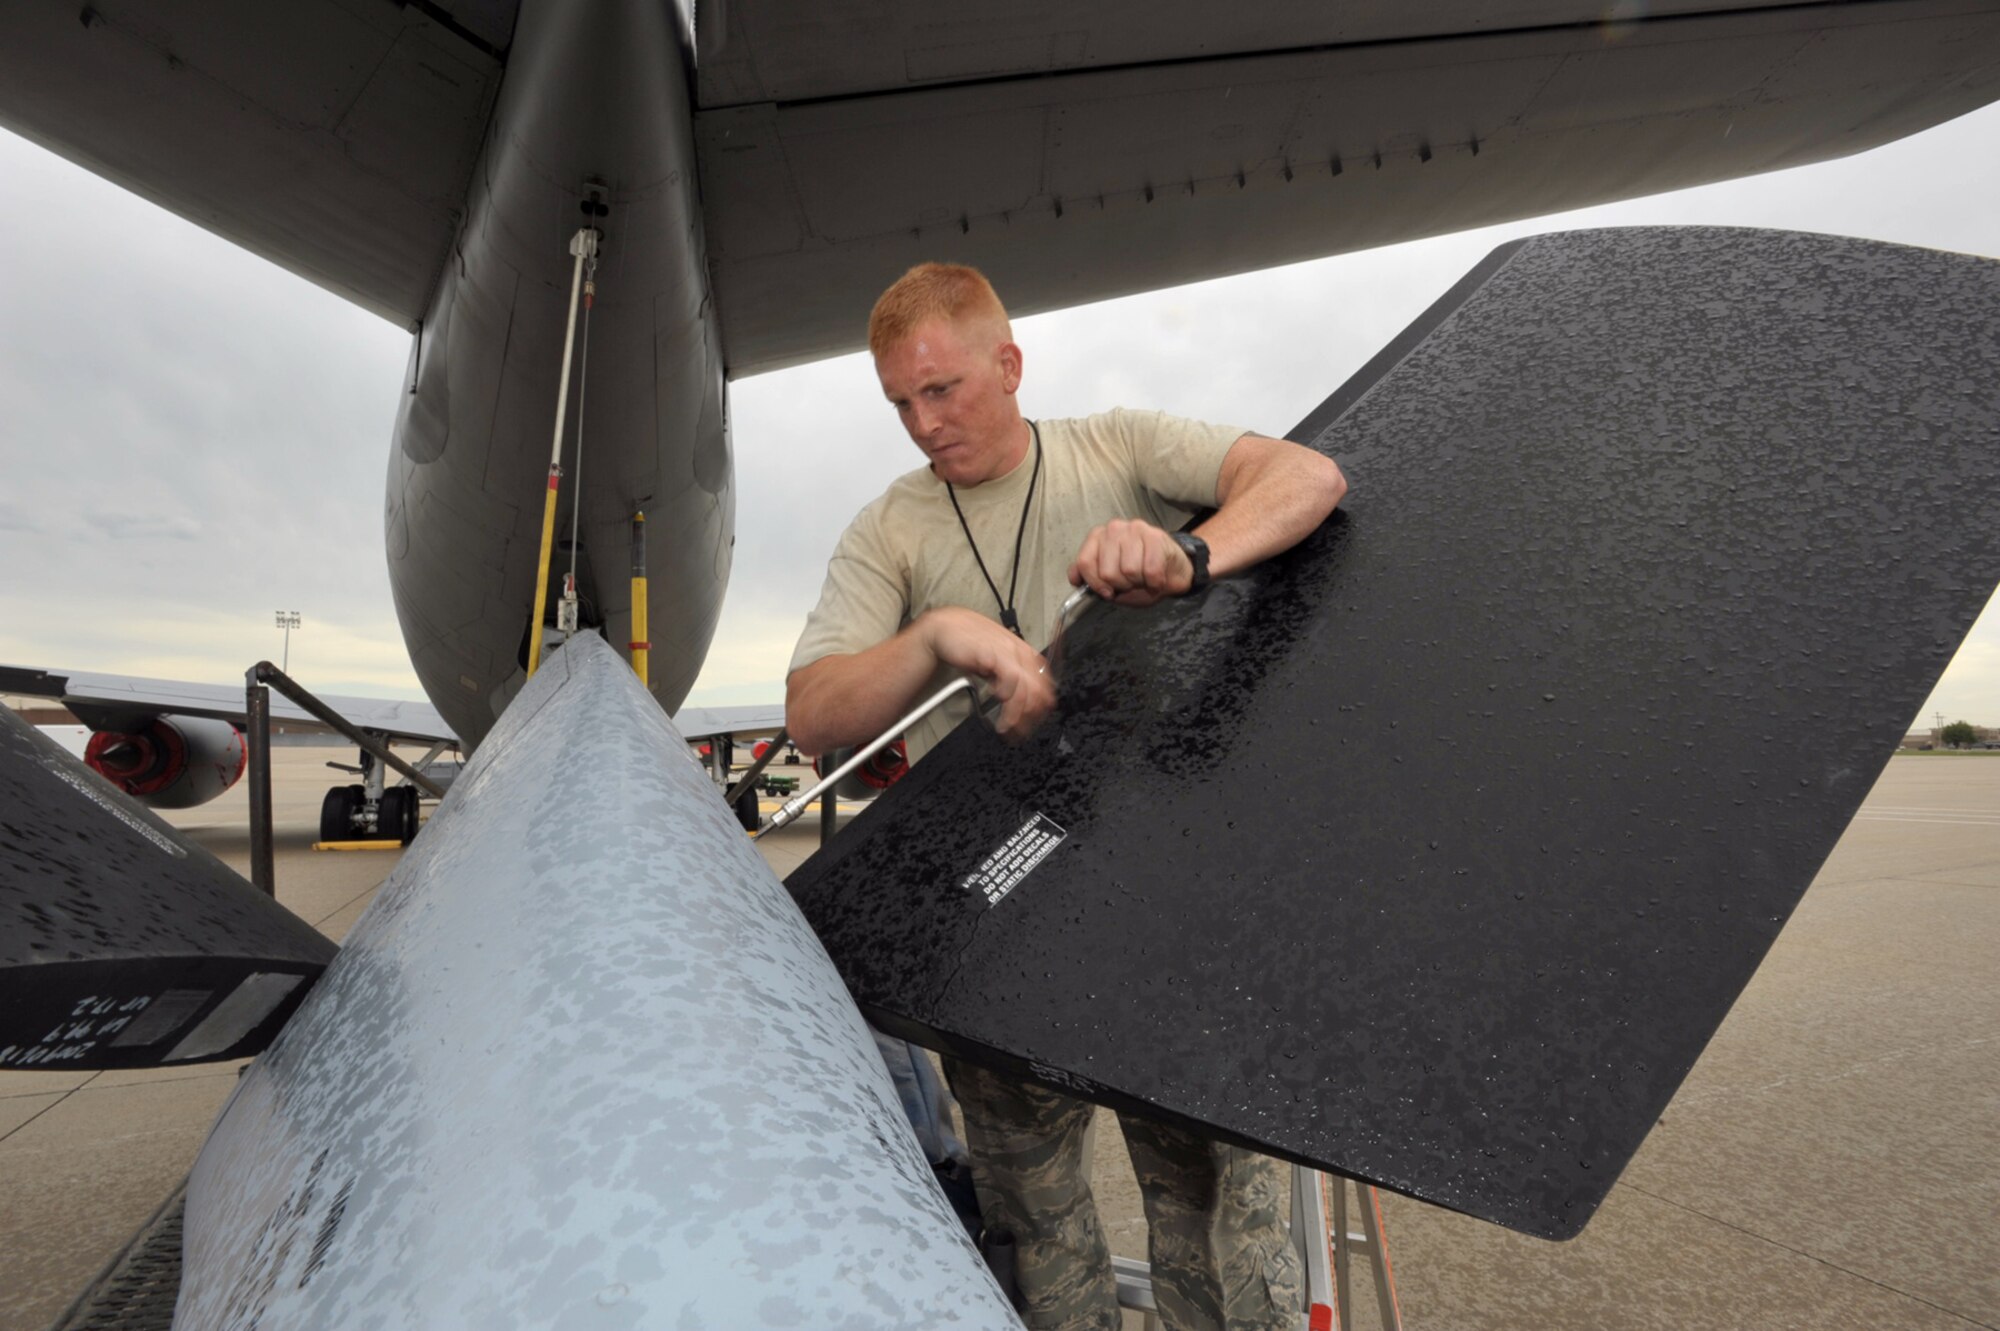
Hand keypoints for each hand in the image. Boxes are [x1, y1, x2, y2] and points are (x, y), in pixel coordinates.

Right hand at [917, 607, 1056, 740]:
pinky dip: (1007, 695)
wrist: (945, 628)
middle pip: (1038, 690)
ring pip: (1026, 688)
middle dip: (1030, 716)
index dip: (1040, 708)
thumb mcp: (995, 662)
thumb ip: (1008, 678)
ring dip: (1016, 713)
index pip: (1044, 685)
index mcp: (1024, 653)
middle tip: (1019, 731)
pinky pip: (1010, 678)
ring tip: (1006, 725)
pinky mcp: (995, 652)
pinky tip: (998, 700)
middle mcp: (1020, 651)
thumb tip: (1019, 702)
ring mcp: (1009, 651)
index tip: (1032, 723)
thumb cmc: (969, 643)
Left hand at [1067, 518, 1191, 607]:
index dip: (1095, 584)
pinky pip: (1150, 570)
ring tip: (1144, 578)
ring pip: (1129, 571)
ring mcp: (1135, 529)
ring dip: (1139, 582)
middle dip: (1121, 585)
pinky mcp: (1156, 536)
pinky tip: (1157, 578)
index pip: (1084, 563)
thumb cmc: (1141, 575)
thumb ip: (1090, 577)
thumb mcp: (1110, 580)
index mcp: (1098, 537)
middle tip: (1131, 582)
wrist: (1174, 570)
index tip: (1107, 591)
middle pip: (1107, 572)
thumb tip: (1075, 578)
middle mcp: (1114, 528)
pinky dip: (1155, 582)